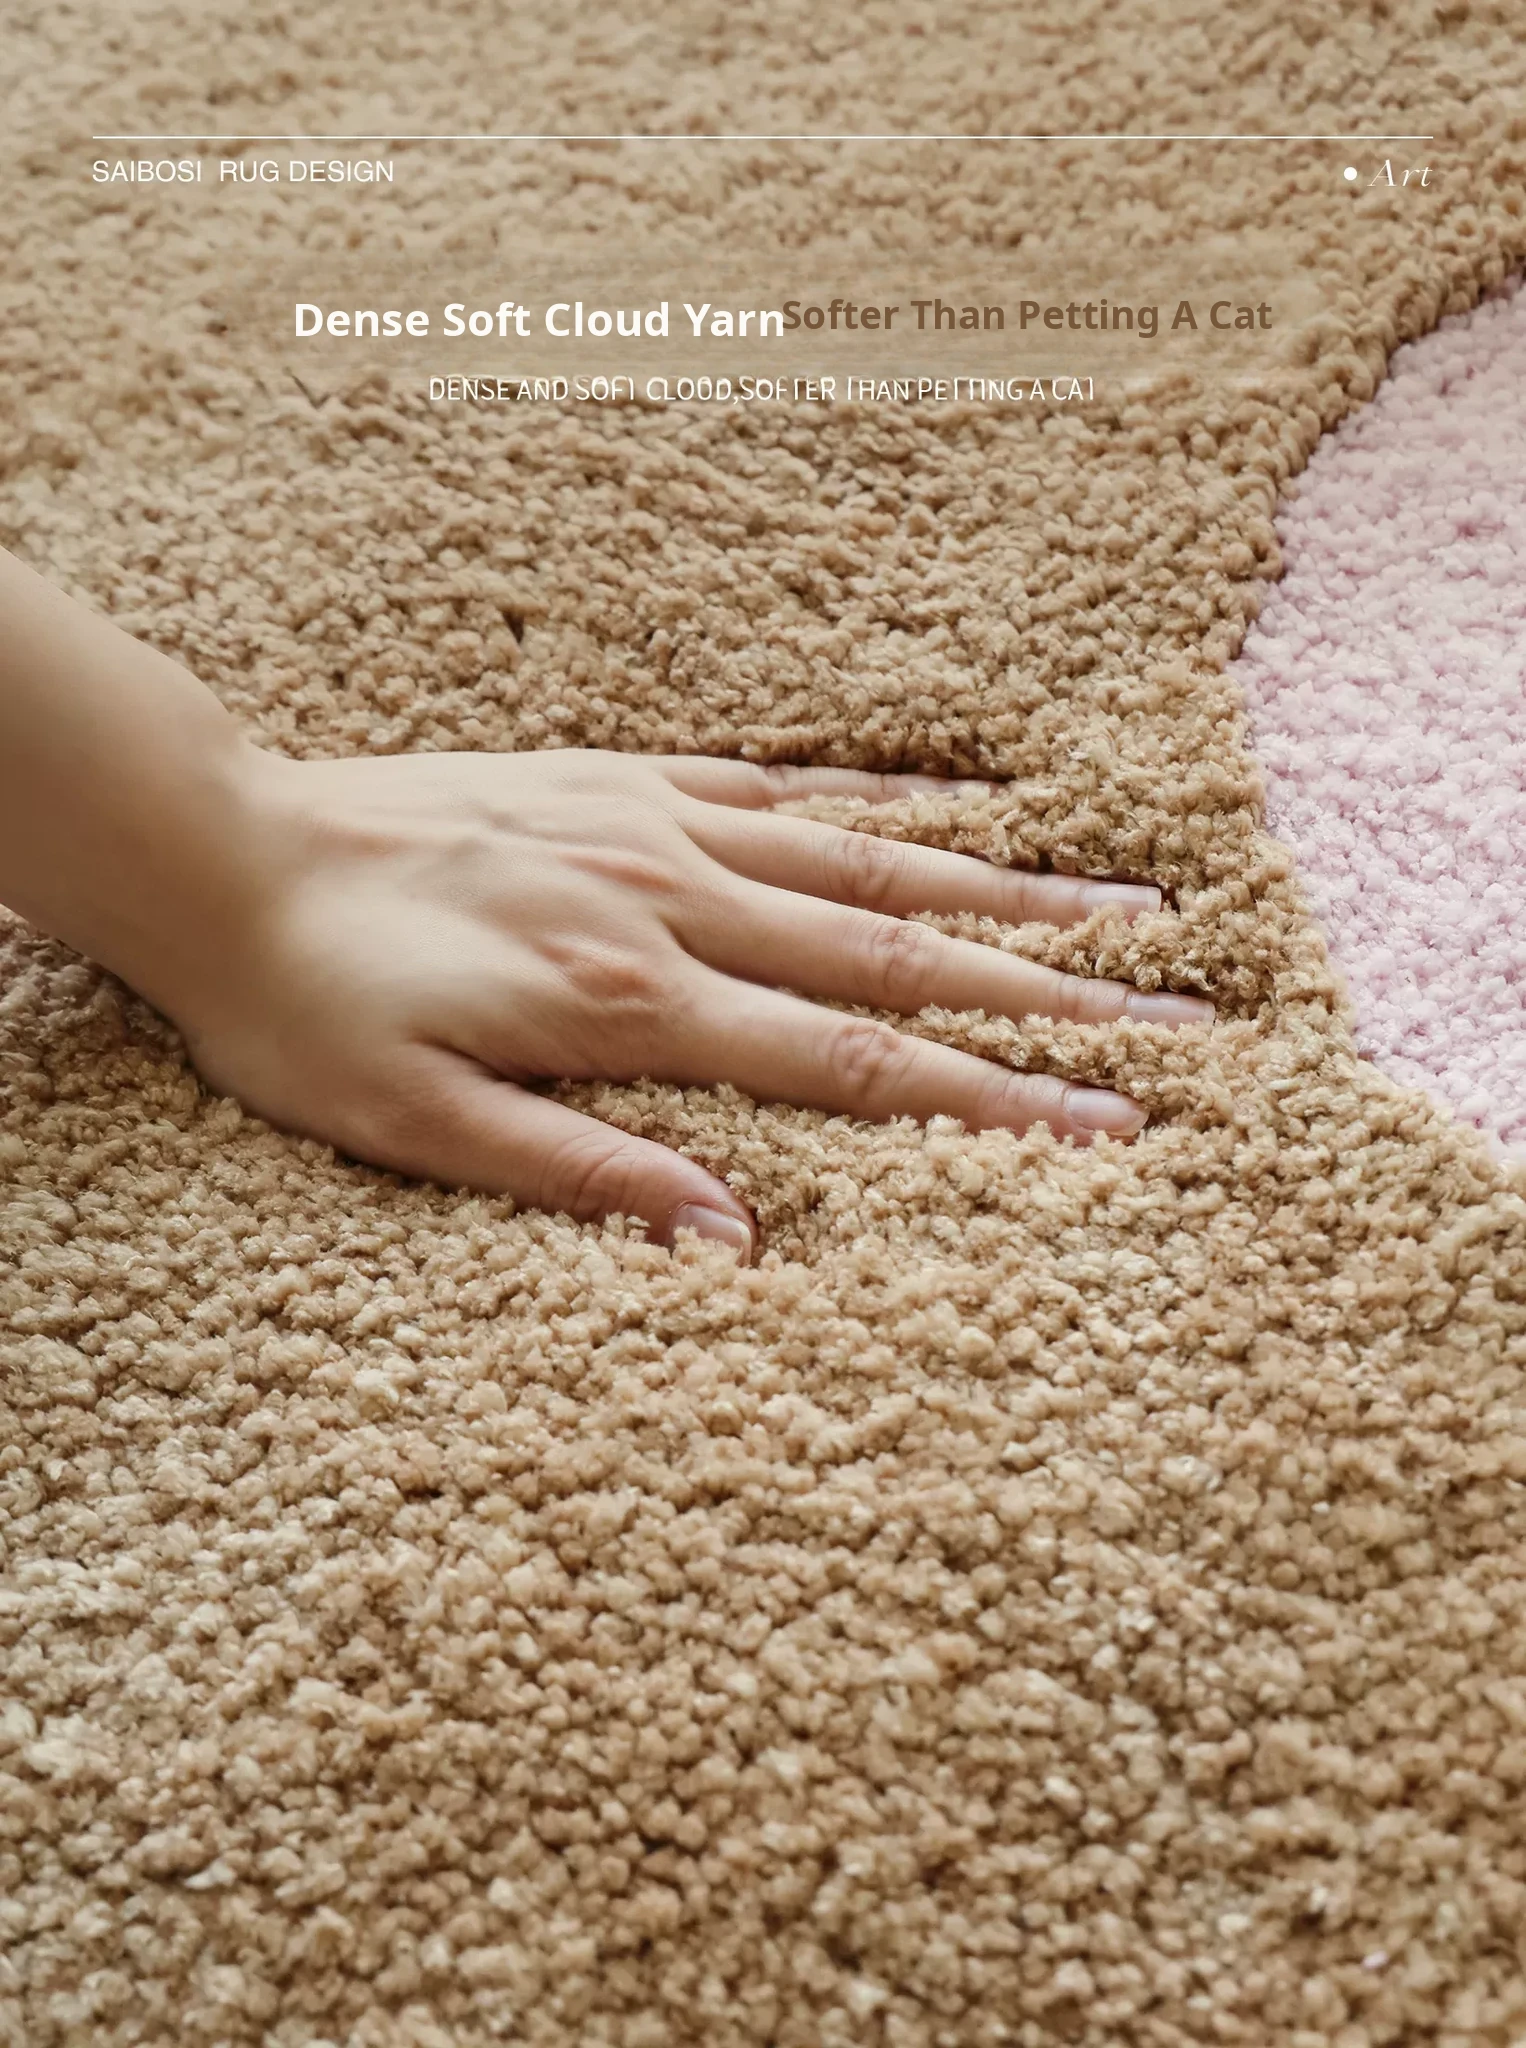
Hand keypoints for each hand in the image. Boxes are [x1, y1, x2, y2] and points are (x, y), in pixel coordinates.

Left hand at [155, 747, 1210, 1260]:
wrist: (227, 851)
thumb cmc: (308, 1005)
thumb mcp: (414, 1125)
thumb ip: (581, 1176)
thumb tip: (732, 1244)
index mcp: (634, 1000)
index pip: (855, 1059)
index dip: (993, 1095)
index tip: (1110, 1122)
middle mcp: (675, 901)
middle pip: (899, 955)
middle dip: (1050, 992)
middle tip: (1177, 1014)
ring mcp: (660, 827)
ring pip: (869, 862)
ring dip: (1005, 891)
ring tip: (1123, 906)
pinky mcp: (629, 782)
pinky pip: (790, 789)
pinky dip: (889, 805)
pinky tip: (962, 810)